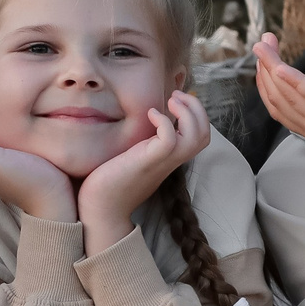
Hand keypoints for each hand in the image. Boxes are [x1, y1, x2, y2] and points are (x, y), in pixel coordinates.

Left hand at [76, 91, 213, 251]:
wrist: (100, 210)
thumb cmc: (111, 183)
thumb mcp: (135, 157)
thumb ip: (145, 144)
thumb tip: (143, 125)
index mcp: (170, 159)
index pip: (201, 137)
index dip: (197, 114)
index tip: (177, 100)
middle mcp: (170, 161)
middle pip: (204, 135)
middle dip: (197, 108)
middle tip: (176, 95)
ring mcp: (161, 162)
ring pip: (196, 137)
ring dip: (188, 112)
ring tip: (171, 100)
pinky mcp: (147, 162)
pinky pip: (170, 140)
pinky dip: (164, 121)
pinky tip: (150, 113)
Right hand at [253, 33, 304, 173]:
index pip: (277, 106)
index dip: (265, 80)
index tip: (264, 57)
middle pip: (277, 98)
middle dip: (264, 68)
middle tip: (261, 43)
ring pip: (287, 95)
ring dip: (270, 68)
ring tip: (263, 45)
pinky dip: (292, 81)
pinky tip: (279, 67)